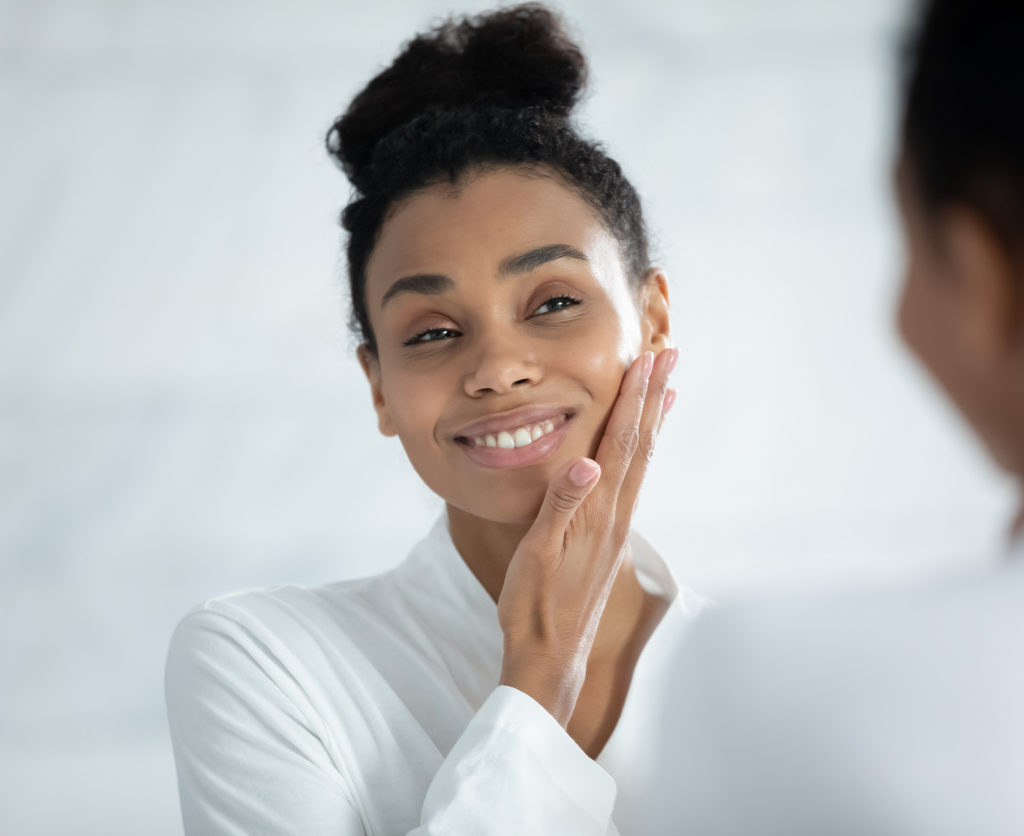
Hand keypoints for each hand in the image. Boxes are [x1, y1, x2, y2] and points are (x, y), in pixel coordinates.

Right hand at [496, 347, 677, 725]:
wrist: (550, 655)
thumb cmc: (533, 605)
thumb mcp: (536, 554)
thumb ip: (561, 506)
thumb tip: (586, 462)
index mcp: (597, 513)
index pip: (619, 444)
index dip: (634, 400)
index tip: (648, 361)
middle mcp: (614, 516)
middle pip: (640, 446)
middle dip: (654, 398)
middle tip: (670, 355)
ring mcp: (615, 529)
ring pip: (640, 463)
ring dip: (652, 422)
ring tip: (667, 391)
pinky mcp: (609, 541)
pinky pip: (632, 483)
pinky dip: (640, 454)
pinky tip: (639, 450)